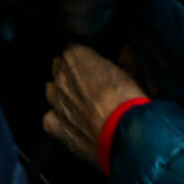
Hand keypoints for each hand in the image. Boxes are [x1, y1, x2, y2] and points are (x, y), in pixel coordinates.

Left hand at [42, 44, 147, 171]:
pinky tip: (71, 124)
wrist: (124, 135)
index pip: (73, 49)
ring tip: (82, 104)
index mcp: (76, 56)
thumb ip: (125, 60)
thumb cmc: (128, 101)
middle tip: (91, 86)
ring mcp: (56, 101)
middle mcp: (61, 76)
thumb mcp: (133, 74)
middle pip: (59, 68)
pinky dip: (58, 120)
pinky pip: (49, 119)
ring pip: (51, 91)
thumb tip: (126, 51)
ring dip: (62, 95)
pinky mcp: (57, 125)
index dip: (85, 59)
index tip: (96, 67)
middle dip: (72, 75)